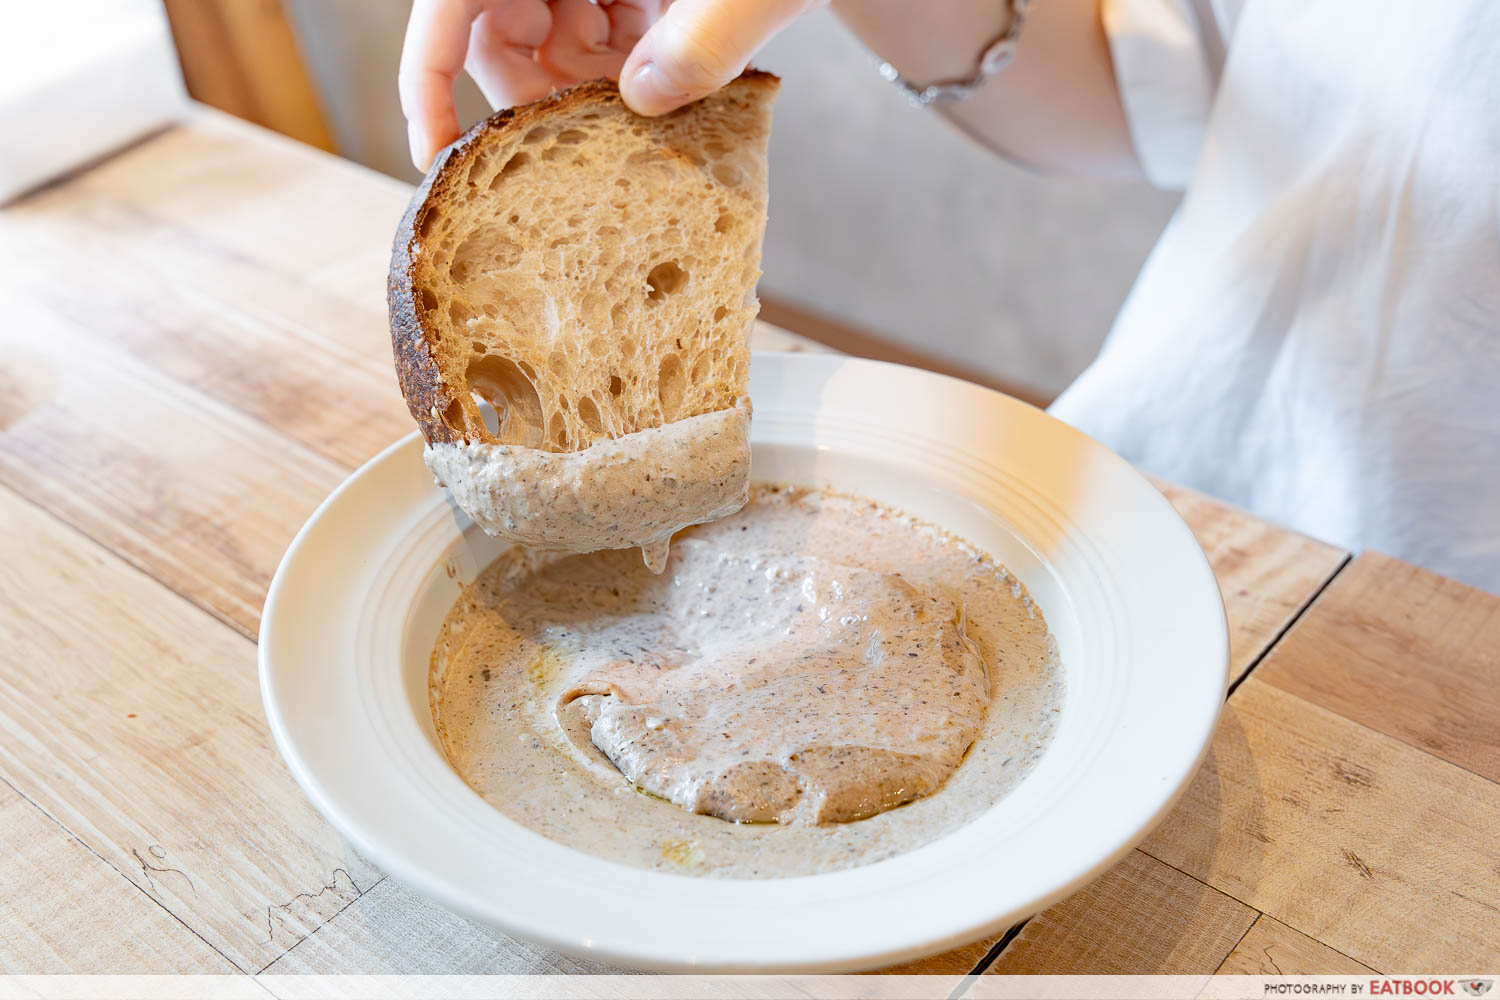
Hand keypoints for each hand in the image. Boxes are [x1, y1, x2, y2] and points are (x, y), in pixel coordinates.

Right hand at [399, 0, 821, 169]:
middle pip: (503, 28)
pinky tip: (675, 79)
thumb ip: (705, 40)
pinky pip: (605, 36)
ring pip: (555, 41)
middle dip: (540, 94)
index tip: (436, 154)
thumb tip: (643, 100)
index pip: (453, 0)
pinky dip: (632, 73)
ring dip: (594, 91)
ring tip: (653, 104)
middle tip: (591, 142)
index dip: (428, 74)